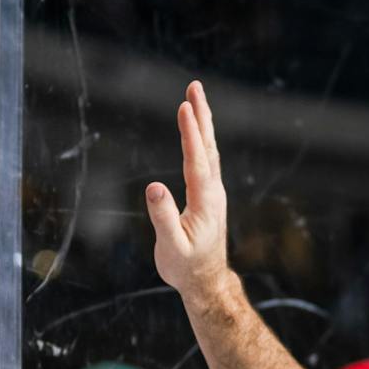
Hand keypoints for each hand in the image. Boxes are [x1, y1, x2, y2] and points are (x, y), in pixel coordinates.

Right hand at [145, 80, 231, 297]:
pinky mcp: (209, 195)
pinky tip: (198, 129)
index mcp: (204, 201)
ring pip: (209, 150)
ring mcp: (213, 192)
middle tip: (194, 87)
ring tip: (195, 97)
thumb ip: (163, 218)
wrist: (206, 281)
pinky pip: (206, 159)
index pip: (196, 160)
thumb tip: (155, 187)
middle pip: (207, 147)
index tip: (184, 107)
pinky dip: (201, 139)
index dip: (190, 133)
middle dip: (201, 116)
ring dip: (203, 122)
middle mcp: (213, 192)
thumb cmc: (186, 267)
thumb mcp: (171, 248)